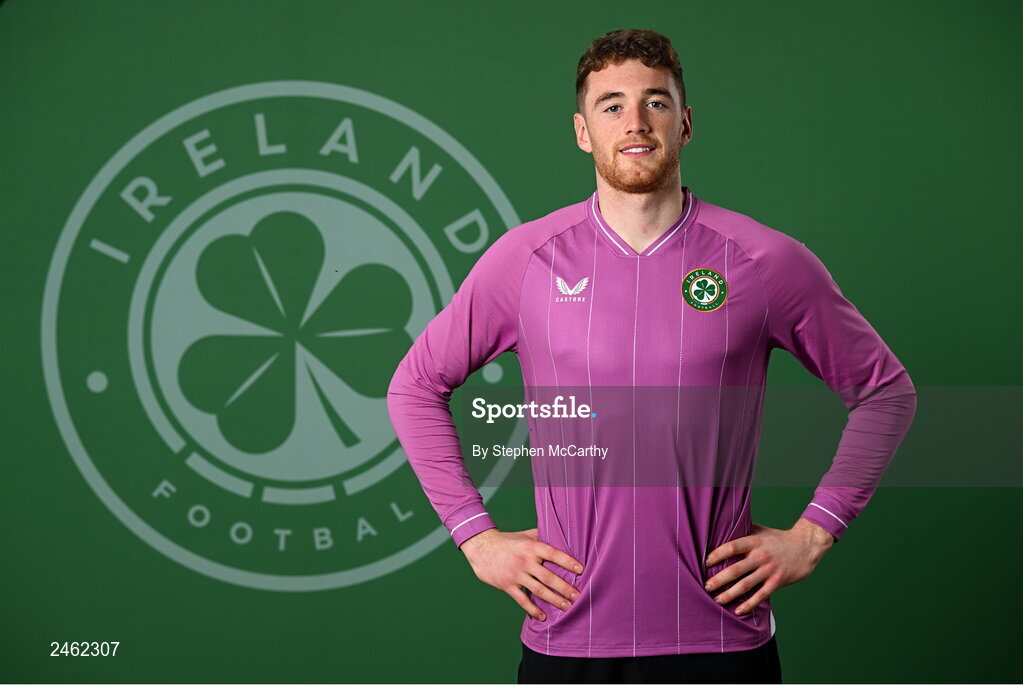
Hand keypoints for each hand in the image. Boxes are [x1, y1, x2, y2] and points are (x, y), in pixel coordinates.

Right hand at [461, 527, 583, 621]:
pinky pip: (522, 600)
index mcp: (531, 547)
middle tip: (578, 596)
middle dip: (565, 588)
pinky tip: (543, 616)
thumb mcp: (525, 535)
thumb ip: (541, 536)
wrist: (481, 548)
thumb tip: (561, 535)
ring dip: (554, 600)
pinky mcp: (507, 585)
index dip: (568, 562)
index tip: (581, 570)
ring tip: (567, 607)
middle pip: (549, 577)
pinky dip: (533, 610)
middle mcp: (525, 561)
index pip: (554, 554)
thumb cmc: (507, 541)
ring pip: (539, 590)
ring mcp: (516, 574)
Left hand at [703, 518, 834, 614]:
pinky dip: (748, 604)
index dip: (717, 554)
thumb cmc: (778, 539)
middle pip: (735, 569)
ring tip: (717, 600)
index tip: (706, 562)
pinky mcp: (777, 582)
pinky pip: (760, 595)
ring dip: (729, 594)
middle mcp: (761, 556)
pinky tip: (738, 610)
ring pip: (745, 585)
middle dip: (718, 579)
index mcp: (754, 541)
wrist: (805, 547)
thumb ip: (743, 530)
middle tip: (706, 586)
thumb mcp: (760, 530)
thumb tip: (721, 526)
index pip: (732, 547)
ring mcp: (769, 570)